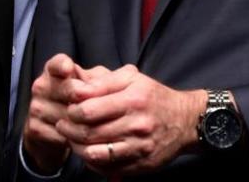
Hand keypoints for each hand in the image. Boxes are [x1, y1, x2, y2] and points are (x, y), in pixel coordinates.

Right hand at [23, 55, 110, 173]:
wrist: (52, 133)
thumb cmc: (77, 102)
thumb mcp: (88, 86)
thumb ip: (100, 79)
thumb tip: (120, 77)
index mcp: (53, 71)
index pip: (56, 64)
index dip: (62, 65)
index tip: (69, 68)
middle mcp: (41, 86)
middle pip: (68, 90)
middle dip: (89, 100)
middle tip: (105, 108)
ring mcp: (36, 108)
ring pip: (67, 115)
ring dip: (86, 123)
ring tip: (101, 125)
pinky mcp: (36, 129)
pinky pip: (61, 134)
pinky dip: (76, 138)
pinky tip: (87, 139)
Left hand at [55, 64, 205, 176]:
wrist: (186, 121)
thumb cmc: (154, 97)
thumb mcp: (132, 78)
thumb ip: (103, 81)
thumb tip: (76, 88)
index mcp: (132, 100)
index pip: (88, 110)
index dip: (71, 110)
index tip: (68, 108)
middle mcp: (136, 126)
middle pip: (88, 133)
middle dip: (68, 129)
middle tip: (62, 124)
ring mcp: (139, 148)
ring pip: (95, 154)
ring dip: (76, 147)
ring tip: (72, 138)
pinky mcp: (140, 166)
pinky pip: (107, 169)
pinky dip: (91, 162)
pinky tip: (88, 151)